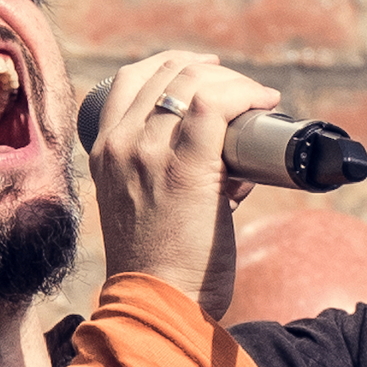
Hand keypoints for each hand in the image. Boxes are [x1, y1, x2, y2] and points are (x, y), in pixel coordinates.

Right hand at [88, 50, 280, 318]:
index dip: (174, 64)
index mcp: (102, 150)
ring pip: (192, 83)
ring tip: (258, 99)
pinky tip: (264, 102)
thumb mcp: (138, 204)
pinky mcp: (185, 167)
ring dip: (234, 83)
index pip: (131, 78)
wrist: (156, 301)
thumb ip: (166, 175)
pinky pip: (215, 105)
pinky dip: (245, 94)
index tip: (208, 75)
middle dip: (212, 72)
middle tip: (243, 90)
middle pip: (166, 73)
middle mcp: (119, 144)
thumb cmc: (159, 263)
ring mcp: (147, 153)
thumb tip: (232, 160)